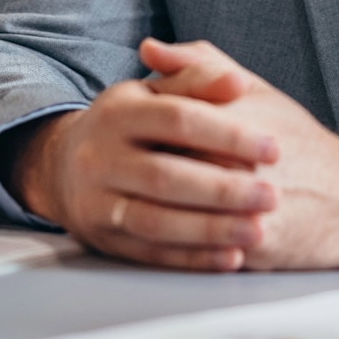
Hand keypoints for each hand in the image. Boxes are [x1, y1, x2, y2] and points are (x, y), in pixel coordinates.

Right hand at [7, 74, 280, 271]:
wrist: (64, 165)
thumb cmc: (130, 123)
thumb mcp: (155, 91)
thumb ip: (198, 80)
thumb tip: (237, 81)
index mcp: (118, 112)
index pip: (178, 120)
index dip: (229, 134)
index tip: (274, 148)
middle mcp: (99, 157)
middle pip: (165, 177)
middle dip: (223, 189)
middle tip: (272, 196)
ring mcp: (96, 201)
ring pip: (155, 221)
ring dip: (211, 230)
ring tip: (257, 230)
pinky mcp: (102, 239)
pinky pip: (149, 253)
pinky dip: (192, 258)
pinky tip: (230, 257)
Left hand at [142, 39, 338, 269]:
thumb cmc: (299, 140)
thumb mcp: (256, 90)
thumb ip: (200, 65)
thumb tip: (147, 49)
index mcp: (233, 116)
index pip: (162, 120)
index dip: (137, 130)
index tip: (128, 137)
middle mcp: (238, 160)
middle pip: (161, 167)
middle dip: (137, 173)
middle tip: (124, 173)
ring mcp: (245, 205)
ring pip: (173, 213)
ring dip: (148, 211)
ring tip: (136, 204)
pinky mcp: (251, 244)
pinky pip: (196, 249)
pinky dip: (173, 246)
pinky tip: (160, 236)